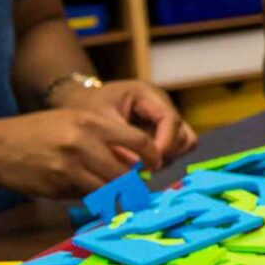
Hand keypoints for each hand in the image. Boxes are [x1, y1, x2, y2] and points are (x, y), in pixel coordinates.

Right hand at [0, 107, 156, 200]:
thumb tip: (135, 159)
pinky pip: (87, 197)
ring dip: (115, 194)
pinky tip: (86, 190)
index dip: (152, 156)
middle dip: (133, 182)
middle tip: (137, 187)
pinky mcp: (59, 188)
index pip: (137, 141)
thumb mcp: (73, 121)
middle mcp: (83, 145)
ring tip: (116, 193)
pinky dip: (92, 197)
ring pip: (108, 189)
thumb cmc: (39, 131)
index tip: (155, 164)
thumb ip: (104, 136)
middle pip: (125, 172)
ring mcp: (70, 168)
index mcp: (91, 123)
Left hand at [49, 77, 196, 166]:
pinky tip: (145, 163)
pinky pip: (176, 148)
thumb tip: (136, 170)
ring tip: (144, 167)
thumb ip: (118, 143)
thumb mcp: (98, 121)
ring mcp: (165, 119)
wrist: (80, 103)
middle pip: (182, 134)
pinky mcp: (163, 131)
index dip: (165, 143)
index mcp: (147, 94)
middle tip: (144, 169)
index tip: (151, 164)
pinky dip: (165, 158)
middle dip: (166, 153)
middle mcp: (162, 105)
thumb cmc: (87, 107)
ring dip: (168, 157)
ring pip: (184, 143)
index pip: (170, 120)